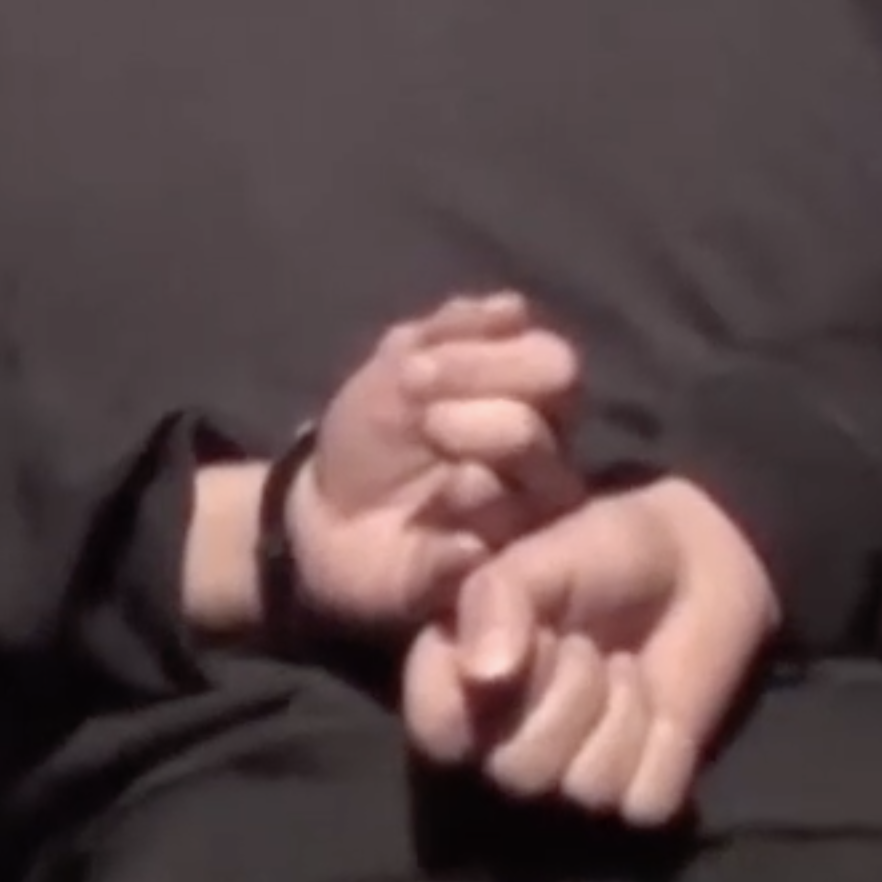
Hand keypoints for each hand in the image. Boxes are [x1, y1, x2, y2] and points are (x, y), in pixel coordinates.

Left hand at [279, 295, 587, 630]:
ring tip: (428, 453)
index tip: (412, 366)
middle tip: (422, 412)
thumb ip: (450, 331)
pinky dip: (458, 522)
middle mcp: (548, 456)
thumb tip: (511, 309)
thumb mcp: (397, 365)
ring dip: (474, 451)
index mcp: (533, 401)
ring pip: (542, 477)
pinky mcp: (505, 573)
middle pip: (556, 408)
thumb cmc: (374, 432)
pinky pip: (500, 543)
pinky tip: (426, 518)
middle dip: (480, 391)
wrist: (325, 515)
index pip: (554, 362)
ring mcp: (533, 519)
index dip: (486, 357)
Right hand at [400, 477, 777, 825]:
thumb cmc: (601, 553)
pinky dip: (664, 747)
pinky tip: (659, 704)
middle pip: (518, 772)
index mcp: (461, 682)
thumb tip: (485, 675)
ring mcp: (571, 770)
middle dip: (570, 694)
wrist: (695, 566)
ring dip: (621, 713)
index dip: (480, 696)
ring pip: (585, 788)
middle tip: (587, 643)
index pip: (438, 734)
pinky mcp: (639, 790)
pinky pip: (644, 800)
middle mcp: (506, 739)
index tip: (529, 636)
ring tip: (624, 665)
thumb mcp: (540, 556)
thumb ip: (497, 601)